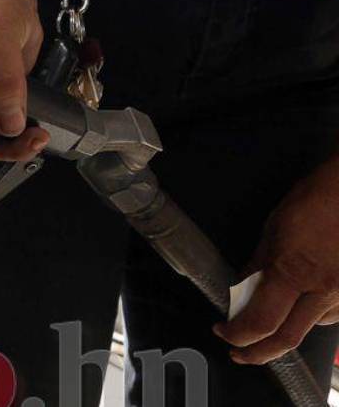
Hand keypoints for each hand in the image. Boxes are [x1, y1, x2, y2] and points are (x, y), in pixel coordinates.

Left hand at [215, 156, 338, 363]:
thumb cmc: (319, 198)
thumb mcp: (275, 228)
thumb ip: (259, 263)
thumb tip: (243, 286)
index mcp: (295, 272)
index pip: (260, 322)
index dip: (237, 334)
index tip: (223, 330)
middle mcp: (324, 290)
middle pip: (286, 340)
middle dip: (257, 353)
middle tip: (240, 352)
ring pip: (310, 328)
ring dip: (287, 328)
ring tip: (272, 316)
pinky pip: (331, 314)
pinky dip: (313, 314)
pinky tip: (304, 302)